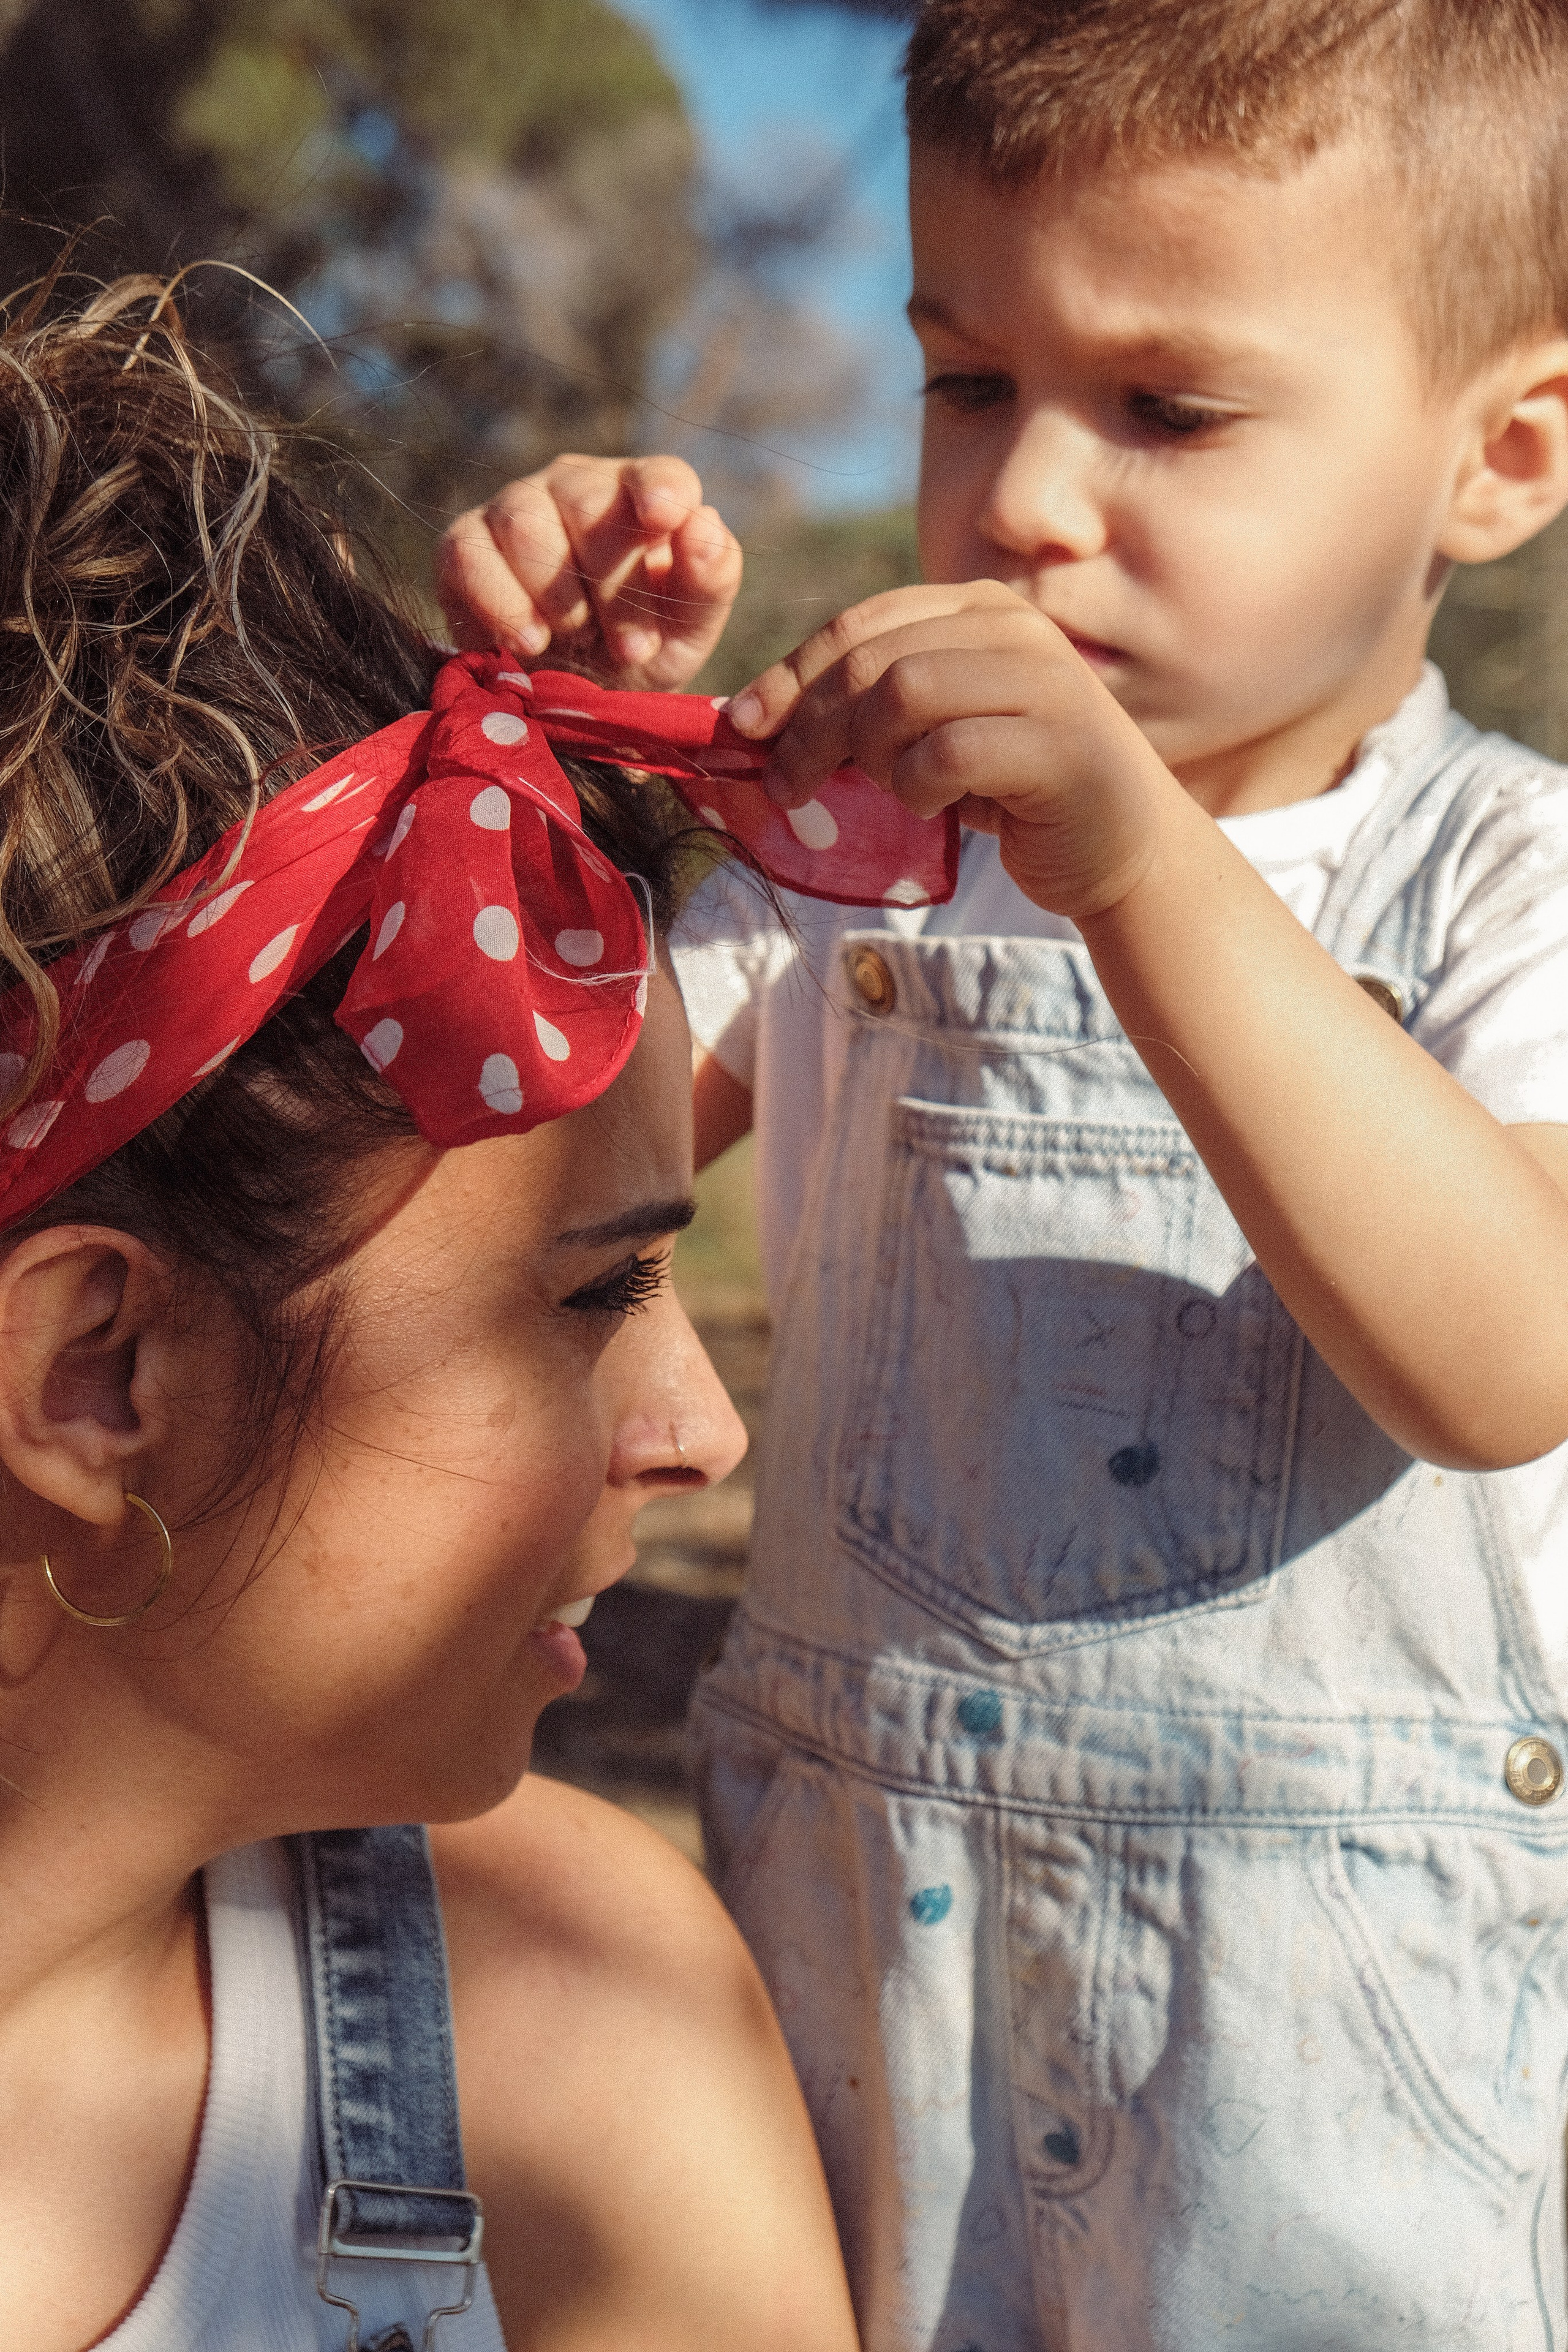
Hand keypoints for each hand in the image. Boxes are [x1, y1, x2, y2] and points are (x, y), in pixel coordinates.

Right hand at [437, 456, 742, 689]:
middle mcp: (578, 486)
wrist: (575, 694)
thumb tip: (702, 524)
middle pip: (587, 505)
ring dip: (559, 600)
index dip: (661, 491)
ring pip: (526, 524)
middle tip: (631, 649)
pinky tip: (529, 643)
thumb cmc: (639, 648)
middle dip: (613, 590)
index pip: (660, 475)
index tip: (661, 518)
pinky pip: (469, 555)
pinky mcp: (465, 545)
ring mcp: (517, 507)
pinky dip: (502, 604)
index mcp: (645, 496)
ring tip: (579, 644)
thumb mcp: (688, 629)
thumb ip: (710, 578)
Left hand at [726, 579, 1178, 921]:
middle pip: (870, 659)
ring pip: (903, 693)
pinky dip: (918, 787)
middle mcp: (1014, 630)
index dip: (790, 675)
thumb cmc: (1015, 792)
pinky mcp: (1059, 746)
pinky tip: (933, 806)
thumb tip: (756, 717)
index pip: (860, 624)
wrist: (1124, 848)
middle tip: (786, 784)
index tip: (742, 727)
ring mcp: (1044, 682)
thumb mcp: (938, 731)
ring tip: (887, 791)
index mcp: (979, 610)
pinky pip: (947, 753)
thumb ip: (873, 708)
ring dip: (871, 756)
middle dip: (809, 726)